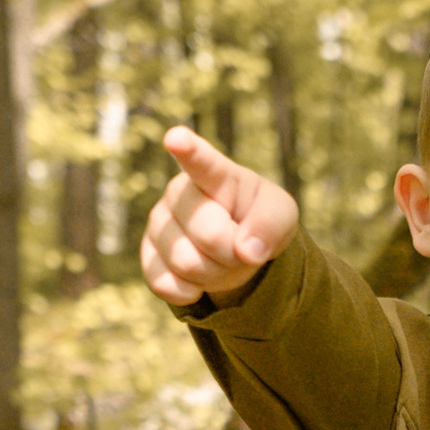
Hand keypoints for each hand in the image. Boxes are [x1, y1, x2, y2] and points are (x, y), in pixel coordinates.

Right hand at [139, 124, 299, 308]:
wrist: (238, 248)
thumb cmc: (258, 220)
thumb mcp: (281, 216)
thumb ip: (271, 225)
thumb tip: (246, 251)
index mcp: (215, 174)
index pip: (201, 161)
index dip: (188, 150)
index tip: (176, 138)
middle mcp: (178, 193)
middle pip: (209, 234)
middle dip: (233, 253)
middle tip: (240, 246)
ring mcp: (159, 224)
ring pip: (187, 263)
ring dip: (215, 273)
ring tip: (221, 258)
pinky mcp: (148, 257)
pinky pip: (166, 285)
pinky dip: (191, 292)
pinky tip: (199, 279)